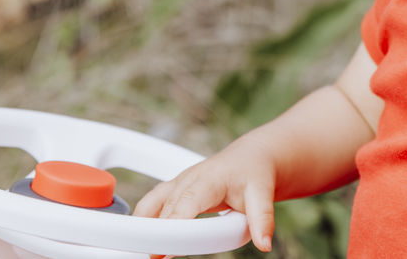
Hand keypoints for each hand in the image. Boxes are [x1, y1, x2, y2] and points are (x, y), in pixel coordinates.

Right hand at [133, 132, 277, 254]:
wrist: (250, 158)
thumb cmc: (254, 173)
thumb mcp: (263, 194)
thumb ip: (262, 219)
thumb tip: (264, 244)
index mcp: (208, 179)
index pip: (184, 204)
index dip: (171, 226)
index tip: (160, 251)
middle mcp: (186, 180)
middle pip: (163, 209)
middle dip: (155, 234)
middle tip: (154, 257)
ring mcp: (176, 185)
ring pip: (149, 206)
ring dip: (143, 227)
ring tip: (145, 250)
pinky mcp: (171, 192)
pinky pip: (149, 207)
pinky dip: (143, 223)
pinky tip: (142, 242)